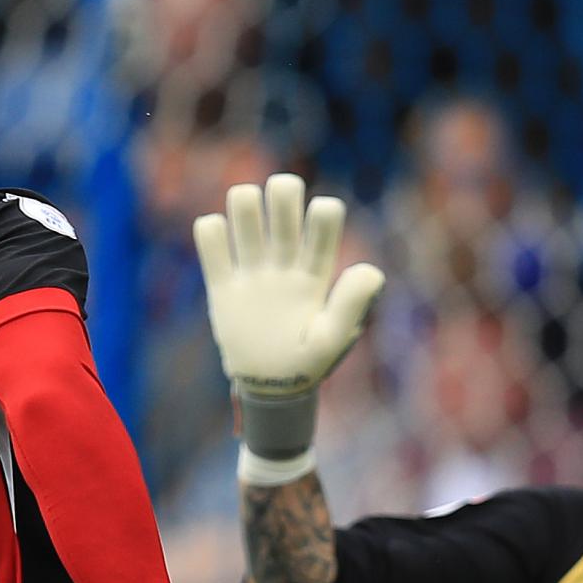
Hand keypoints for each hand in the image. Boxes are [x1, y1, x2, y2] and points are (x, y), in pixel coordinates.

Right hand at [193, 174, 384, 462]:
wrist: (269, 390)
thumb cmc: (307, 366)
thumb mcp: (332, 339)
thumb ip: (351, 304)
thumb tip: (372, 271)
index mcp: (315, 271)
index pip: (323, 220)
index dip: (324, 211)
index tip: (322, 219)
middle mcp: (284, 262)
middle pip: (283, 201)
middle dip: (282, 192)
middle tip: (280, 205)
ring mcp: (252, 270)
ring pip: (244, 208)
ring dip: (244, 202)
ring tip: (246, 222)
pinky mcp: (222, 284)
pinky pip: (210, 240)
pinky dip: (210, 231)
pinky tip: (218, 243)